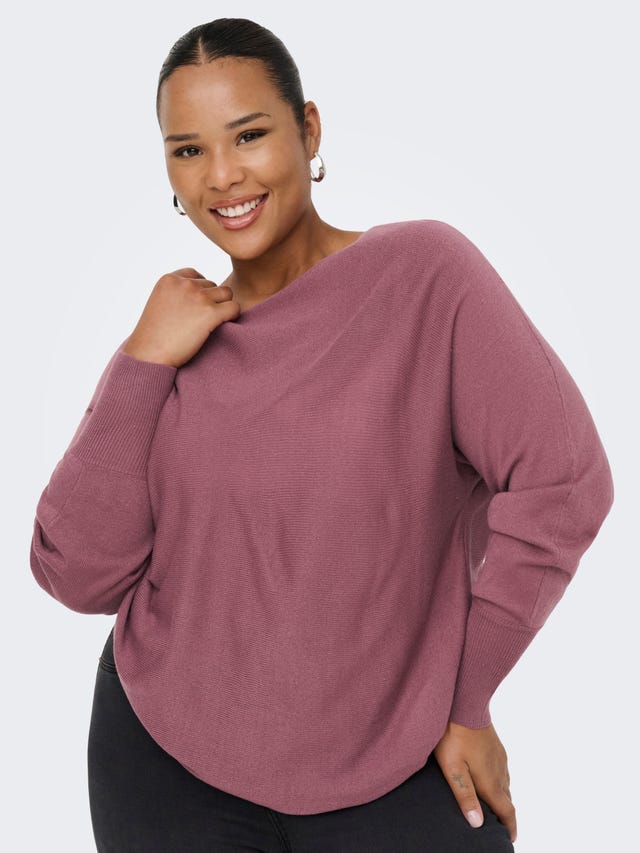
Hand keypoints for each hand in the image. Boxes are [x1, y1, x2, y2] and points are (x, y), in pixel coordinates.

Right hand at [123, 268, 240, 367]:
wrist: (149, 355)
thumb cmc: (153, 336)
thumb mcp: (159, 303)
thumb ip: (176, 293)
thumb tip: (200, 295)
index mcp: (169, 279)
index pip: (195, 275)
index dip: (199, 291)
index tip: (195, 307)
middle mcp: (185, 284)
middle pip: (213, 285)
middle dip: (210, 300)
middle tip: (200, 320)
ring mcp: (199, 297)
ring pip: (227, 293)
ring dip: (223, 306)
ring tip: (212, 323)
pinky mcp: (210, 314)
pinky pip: (234, 308)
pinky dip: (233, 316)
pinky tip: (223, 326)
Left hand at [433, 721, 516, 842]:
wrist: (465, 705)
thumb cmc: (454, 737)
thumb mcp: (453, 769)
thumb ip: (465, 796)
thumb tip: (477, 823)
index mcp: (491, 782)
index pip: (507, 811)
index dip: (509, 828)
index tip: (509, 840)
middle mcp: (500, 772)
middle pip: (507, 800)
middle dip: (506, 815)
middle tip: (500, 827)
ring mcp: (500, 759)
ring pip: (505, 785)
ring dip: (502, 799)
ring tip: (494, 807)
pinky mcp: (497, 748)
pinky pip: (503, 771)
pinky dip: (499, 783)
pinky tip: (489, 779)